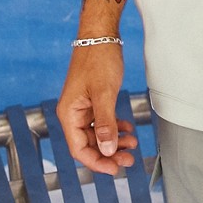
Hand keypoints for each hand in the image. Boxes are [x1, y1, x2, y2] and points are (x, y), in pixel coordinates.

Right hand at [56, 45, 137, 175]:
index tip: (116, 169)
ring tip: (133, 144)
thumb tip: (107, 150)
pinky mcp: (93, 100)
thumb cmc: (98, 59)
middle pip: (90, 144)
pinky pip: (103, 121)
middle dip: (109, 153)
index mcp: (69, 114)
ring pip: (98, 134)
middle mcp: (73, 113)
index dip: (97, 162)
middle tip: (130, 158)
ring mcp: (83, 107)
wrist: (100, 34)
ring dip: (115, 141)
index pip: (80, 149)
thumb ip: (106, 123)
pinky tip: (128, 129)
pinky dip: (116, 127)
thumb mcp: (104, 93)